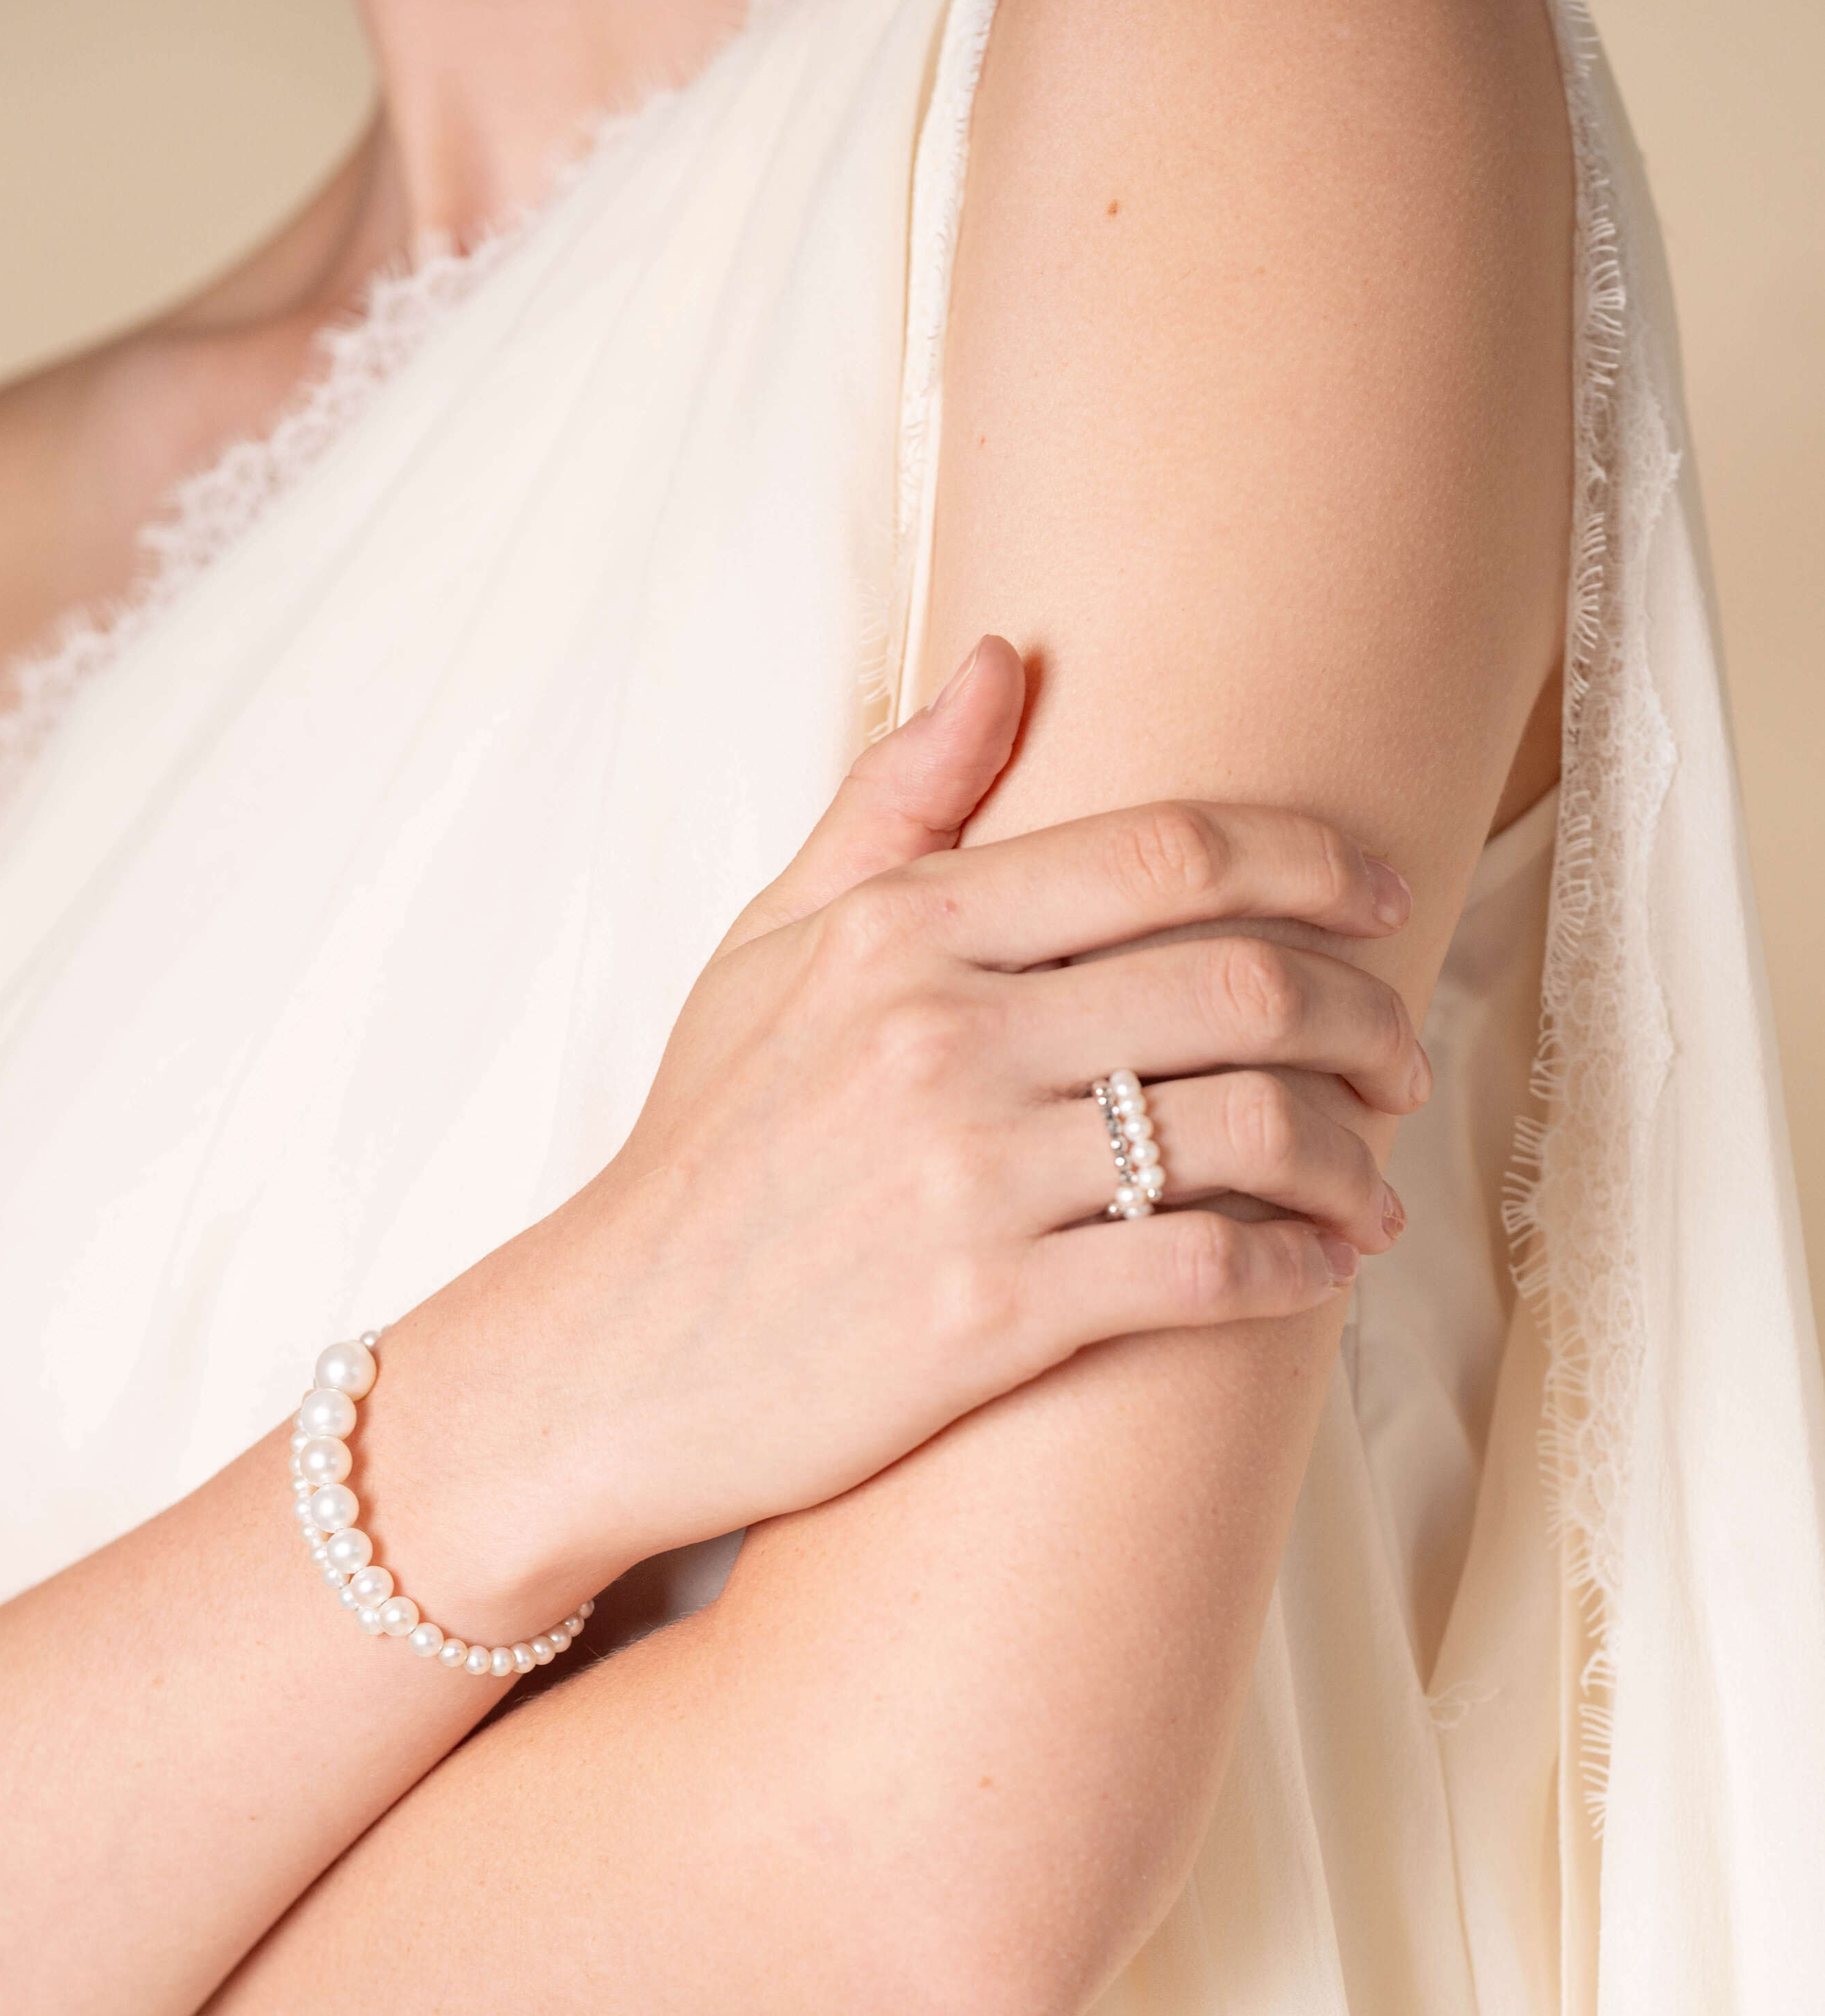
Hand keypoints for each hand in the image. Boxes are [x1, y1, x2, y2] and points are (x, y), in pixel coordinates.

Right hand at [386, 639, 1424, 1623]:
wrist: (615, 1356)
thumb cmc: (705, 1145)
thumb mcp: (766, 949)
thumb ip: (892, 804)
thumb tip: (1004, 660)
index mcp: (898, 931)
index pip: (1163, 850)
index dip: (1313, 859)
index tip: (1387, 897)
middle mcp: (941, 1036)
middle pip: (1240, 983)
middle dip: (1367, 1016)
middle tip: (1399, 1056)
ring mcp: (967, 1179)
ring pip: (1250, 1129)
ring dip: (1352, 1154)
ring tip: (1375, 1181)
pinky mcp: (988, 1318)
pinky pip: (1204, 1269)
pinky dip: (1297, 1265)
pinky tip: (1319, 1267)